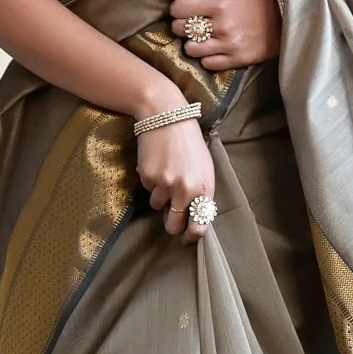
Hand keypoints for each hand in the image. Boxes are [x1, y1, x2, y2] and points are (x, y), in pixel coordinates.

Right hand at [135, 116, 217, 243]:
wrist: (166, 116)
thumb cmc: (189, 142)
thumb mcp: (204, 167)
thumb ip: (201, 192)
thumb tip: (193, 216)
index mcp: (204, 187)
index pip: (199, 225)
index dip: (192, 235)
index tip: (187, 237)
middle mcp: (185, 189)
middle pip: (173, 225)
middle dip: (172, 226)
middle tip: (171, 220)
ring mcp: (165, 184)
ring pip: (158, 206)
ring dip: (160, 197)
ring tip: (166, 174)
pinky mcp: (148, 177)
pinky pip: (148, 190)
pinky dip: (151, 181)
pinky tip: (157, 164)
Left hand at [169, 0, 280, 68]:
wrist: (287, 17)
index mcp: (219, 3)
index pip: (179, 8)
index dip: (177, 8)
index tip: (184, 9)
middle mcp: (222, 26)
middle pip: (181, 29)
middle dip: (181, 25)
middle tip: (192, 23)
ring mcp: (229, 45)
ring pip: (191, 49)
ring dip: (192, 43)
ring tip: (202, 37)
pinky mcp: (236, 60)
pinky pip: (207, 63)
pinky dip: (206, 57)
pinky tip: (214, 48)